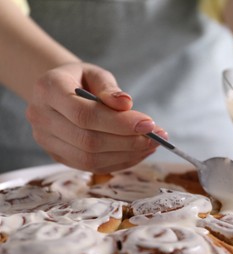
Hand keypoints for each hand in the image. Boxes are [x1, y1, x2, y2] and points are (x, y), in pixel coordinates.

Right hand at [26, 62, 166, 172]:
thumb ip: (109, 88)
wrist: (57, 92)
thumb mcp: (94, 73)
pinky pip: (91, 166)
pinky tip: (138, 153)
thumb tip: (126, 104)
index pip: (84, 114)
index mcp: (48, 89)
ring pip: (90, 158)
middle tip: (157, 136)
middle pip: (88, 140)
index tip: (149, 124)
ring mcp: (46, 141)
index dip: (119, 123)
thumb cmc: (80, 79)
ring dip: (127, 155)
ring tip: (152, 145)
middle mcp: (41, 117)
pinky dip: (119, 162)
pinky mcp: (57, 155)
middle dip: (128, 141)